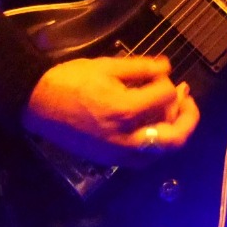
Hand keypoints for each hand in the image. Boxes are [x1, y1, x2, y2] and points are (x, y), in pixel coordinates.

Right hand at [22, 55, 199, 166]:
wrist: (38, 103)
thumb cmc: (69, 81)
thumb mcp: (106, 66)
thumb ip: (141, 68)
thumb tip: (167, 68)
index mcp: (125, 111)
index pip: (165, 97)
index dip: (167, 81)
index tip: (160, 73)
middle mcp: (127, 138)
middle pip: (175, 138)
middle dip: (188, 118)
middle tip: (188, 99)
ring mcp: (120, 153)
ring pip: (163, 151)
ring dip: (175, 131)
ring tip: (175, 111)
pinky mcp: (112, 160)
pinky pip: (146, 158)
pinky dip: (158, 144)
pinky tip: (156, 127)